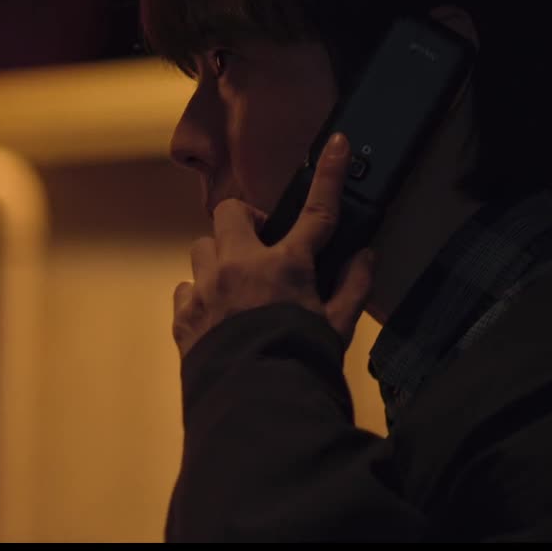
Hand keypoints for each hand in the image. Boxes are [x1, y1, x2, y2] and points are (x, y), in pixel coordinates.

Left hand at [172, 133, 374, 358]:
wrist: (254, 406)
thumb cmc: (301, 363)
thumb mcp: (338, 327)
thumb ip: (354, 287)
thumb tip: (366, 256)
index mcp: (285, 266)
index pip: (315, 211)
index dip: (329, 174)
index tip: (335, 144)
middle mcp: (240, 267)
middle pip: (231, 213)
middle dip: (246, 222)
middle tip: (263, 245)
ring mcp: (207, 290)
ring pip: (203, 249)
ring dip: (219, 259)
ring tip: (237, 284)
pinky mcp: (184, 316)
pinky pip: (186, 288)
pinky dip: (201, 294)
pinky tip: (217, 314)